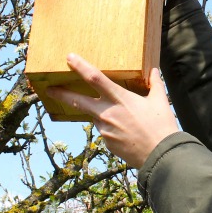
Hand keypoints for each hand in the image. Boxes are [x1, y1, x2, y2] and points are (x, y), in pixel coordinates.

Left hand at [47, 54, 179, 167]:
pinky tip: (128, 133)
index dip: (80, 66)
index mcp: (120, 98)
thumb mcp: (160, 102)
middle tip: (49, 89)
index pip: (95, 78)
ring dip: (102, 115)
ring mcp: (104, 129)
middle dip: (61, 93)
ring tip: (126, 121)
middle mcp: (107, 113)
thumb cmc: (162, 126)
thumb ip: (154, 84)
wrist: (161, 155)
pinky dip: (112, 129)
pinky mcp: (106, 143)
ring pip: (96, 117)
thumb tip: (153, 71)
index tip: (69, 57)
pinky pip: (105, 132)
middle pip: (77, 100)